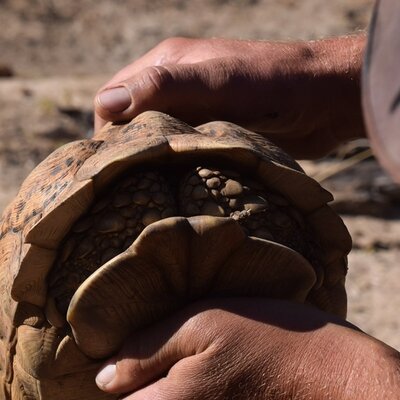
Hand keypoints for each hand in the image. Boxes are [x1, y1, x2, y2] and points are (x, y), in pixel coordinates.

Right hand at [94, 35, 365, 157]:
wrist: (325, 99)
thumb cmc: (274, 85)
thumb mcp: (218, 82)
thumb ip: (164, 87)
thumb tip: (107, 106)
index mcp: (166, 65)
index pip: (112, 98)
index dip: (106, 131)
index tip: (112, 166)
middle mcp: (176, 85)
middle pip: (131, 119)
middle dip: (126, 148)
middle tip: (129, 184)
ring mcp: (195, 108)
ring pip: (155, 136)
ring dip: (150, 159)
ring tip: (150, 188)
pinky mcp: (212, 128)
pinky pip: (180, 147)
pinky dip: (173, 164)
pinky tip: (176, 182)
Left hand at [95, 298, 399, 398]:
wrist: (336, 378)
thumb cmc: (271, 341)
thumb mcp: (205, 323)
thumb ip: (148, 349)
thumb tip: (104, 376)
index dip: (115, 381)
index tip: (125, 364)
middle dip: (136, 385)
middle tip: (150, 364)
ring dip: (160, 389)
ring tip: (180, 369)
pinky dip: (181, 393)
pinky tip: (198, 379)